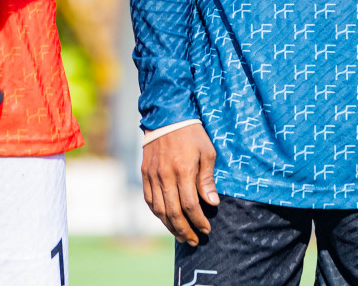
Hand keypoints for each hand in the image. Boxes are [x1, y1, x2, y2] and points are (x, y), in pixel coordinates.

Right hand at [142, 123, 218, 245]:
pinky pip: (149, 199)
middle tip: (195, 241)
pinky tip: (165, 219)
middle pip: (173, 212)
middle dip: (185, 230)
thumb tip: (212, 203)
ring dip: (170, 226)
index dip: (198, 221)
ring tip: (181, 236)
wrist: (166, 115)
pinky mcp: (145, 173)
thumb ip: (207, 179)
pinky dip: (157, 213)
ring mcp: (152, 175)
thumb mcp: (207, 152)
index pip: (190, 205)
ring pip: (159, 209)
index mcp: (182, 170)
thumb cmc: (191, 133)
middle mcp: (165, 175)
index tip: (206, 229)